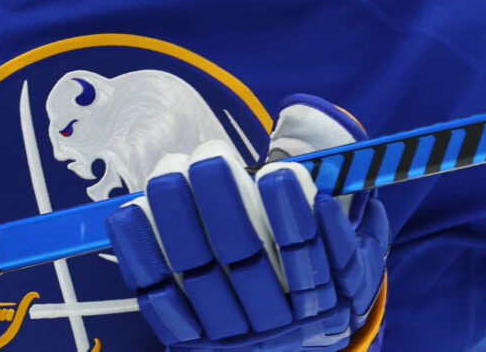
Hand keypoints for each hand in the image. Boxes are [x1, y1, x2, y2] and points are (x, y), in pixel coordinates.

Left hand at [107, 94, 388, 350]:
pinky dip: (143, 256)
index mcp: (322, 301)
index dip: (292, 215)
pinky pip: (160, 299)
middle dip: (225, 204)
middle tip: (210, 153)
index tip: (278, 170)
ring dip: (179, 222)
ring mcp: (229, 335)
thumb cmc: (323, 284)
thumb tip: (350, 170)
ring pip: (200, 277)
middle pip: (247, 262)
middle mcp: (275, 323)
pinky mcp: (190, 340)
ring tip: (170, 171)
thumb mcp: (356, 262)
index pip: (305, 254)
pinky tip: (129, 213)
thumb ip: (353, 220)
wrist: (296, 351)